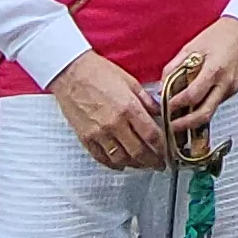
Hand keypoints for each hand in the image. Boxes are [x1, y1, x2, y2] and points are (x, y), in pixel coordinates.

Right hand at [49, 51, 168, 170]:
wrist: (71, 72)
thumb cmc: (98, 72)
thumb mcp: (130, 81)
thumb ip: (146, 100)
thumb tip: (159, 113)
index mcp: (129, 108)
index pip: (152, 136)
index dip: (162, 148)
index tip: (166, 153)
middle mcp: (115, 124)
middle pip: (139, 152)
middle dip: (152, 161)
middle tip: (158, 164)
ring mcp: (99, 133)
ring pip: (121, 159)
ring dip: (135, 165)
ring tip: (142, 164)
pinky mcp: (85, 137)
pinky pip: (102, 157)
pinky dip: (113, 164)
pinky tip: (120, 163)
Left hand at [161, 18, 237, 137]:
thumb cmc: (220, 35)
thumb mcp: (191, 47)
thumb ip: (174, 68)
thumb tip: (162, 86)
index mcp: (214, 70)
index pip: (192, 96)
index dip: (176, 104)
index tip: (165, 107)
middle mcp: (225, 83)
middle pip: (204, 114)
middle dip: (185, 124)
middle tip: (172, 126)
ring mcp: (231, 89)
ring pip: (210, 111)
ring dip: (193, 118)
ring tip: (178, 118)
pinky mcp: (233, 90)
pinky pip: (215, 103)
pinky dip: (202, 106)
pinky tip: (193, 104)